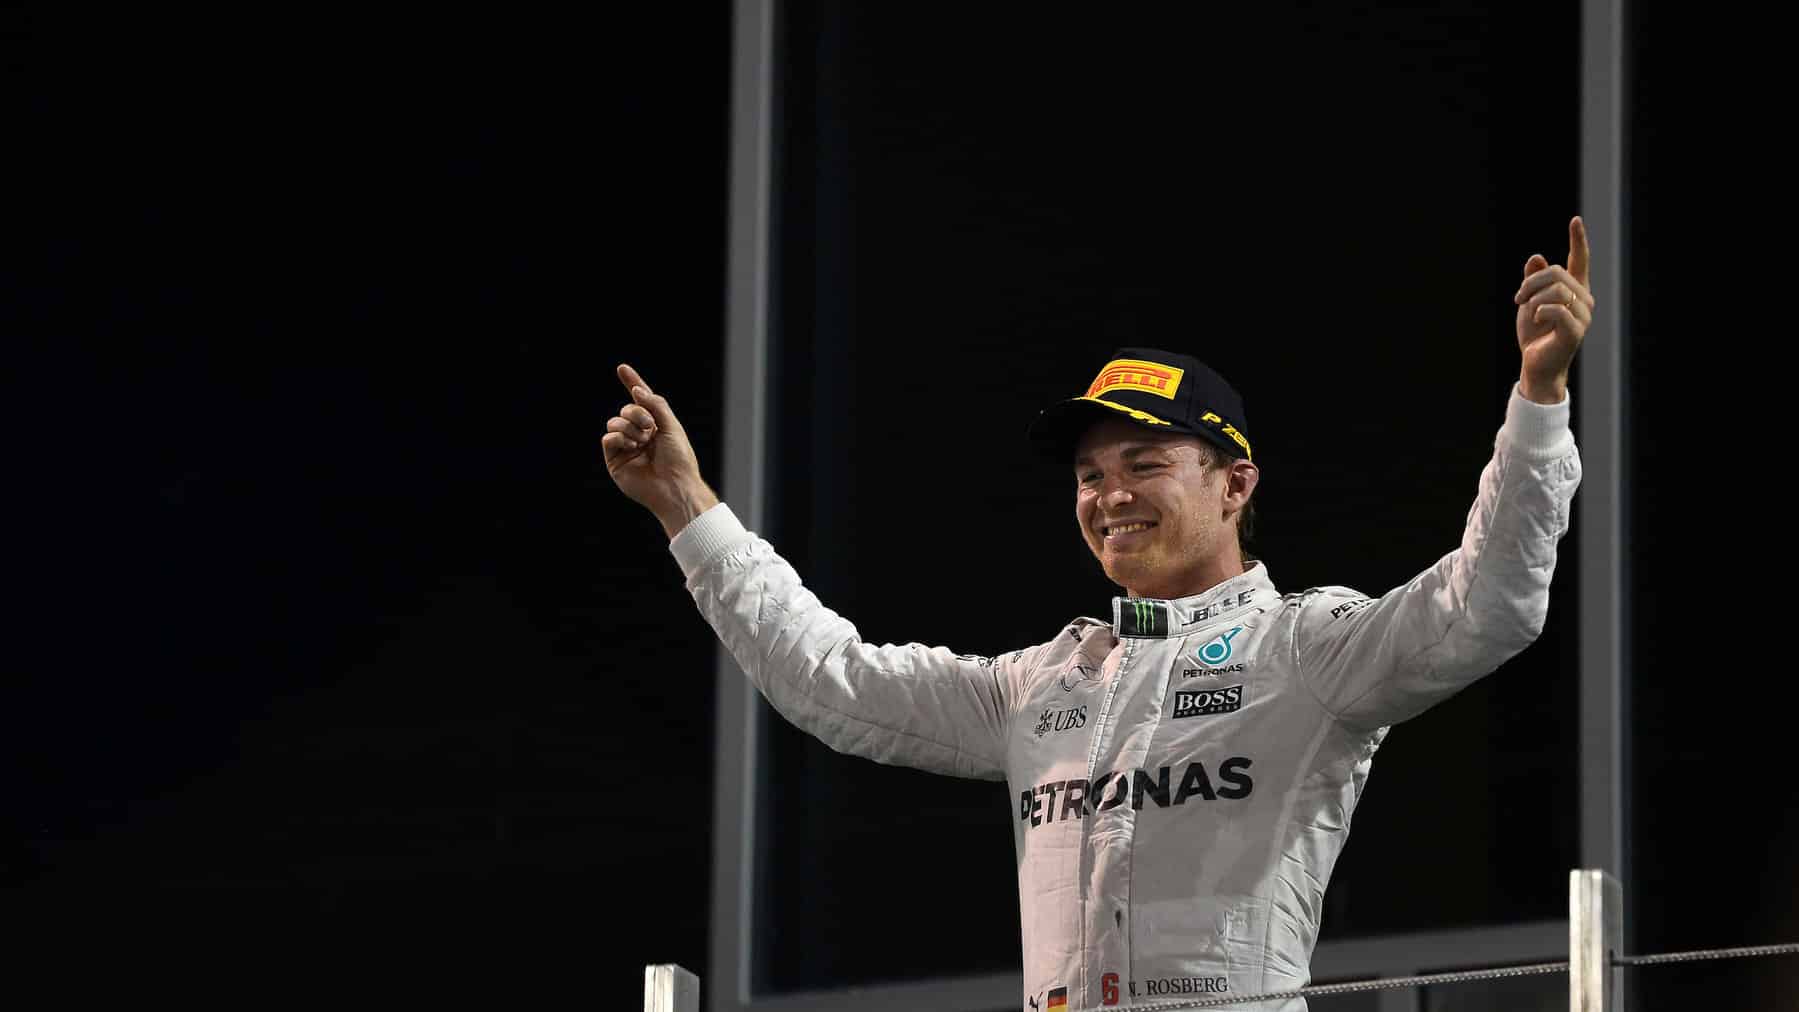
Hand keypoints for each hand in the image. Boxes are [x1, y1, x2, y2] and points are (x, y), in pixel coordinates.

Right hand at [602, 363, 717, 537]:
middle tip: (650, 427)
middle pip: (626, 410)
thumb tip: (637, 390)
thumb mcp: (671, 425)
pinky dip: (619, 438)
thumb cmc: (679, 459)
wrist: (675, 486)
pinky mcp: (615, 460)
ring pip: (614, 422)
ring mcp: (626, 448)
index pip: (640, 401)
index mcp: (655, 426)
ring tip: (641, 442)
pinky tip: (632, 447)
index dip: (632, 383)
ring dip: (629, 427)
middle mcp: (639, 435)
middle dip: (636, 413)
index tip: (622, 368)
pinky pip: (608, 438)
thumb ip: (654, 404)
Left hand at [1513, 216, 1593, 403]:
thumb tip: (1536, 257)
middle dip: (1532, 281)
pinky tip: (1536, 319)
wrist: (1535, 364)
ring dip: (1533, 298)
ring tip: (1527, 311)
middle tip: (1518, 297)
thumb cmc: (1534, 335)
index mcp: (1575, 290)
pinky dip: (1538, 311)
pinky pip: (1554, 309)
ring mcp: (1583, 315)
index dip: (1578, 240)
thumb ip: (1535, 281)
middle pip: (1558, 272)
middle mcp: (1584, 300)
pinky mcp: (1576, 330)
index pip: (1579, 261)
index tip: (1576, 220)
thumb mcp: (1529, 302)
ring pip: (1555, 289)